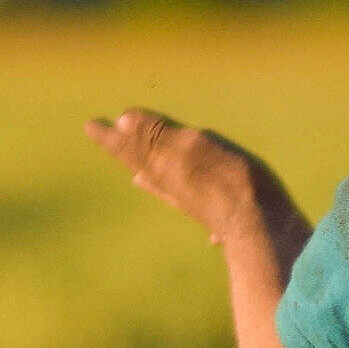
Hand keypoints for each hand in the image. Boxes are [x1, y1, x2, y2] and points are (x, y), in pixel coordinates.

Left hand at [83, 109, 278, 240]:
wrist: (258, 227)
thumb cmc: (226, 181)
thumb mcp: (190, 147)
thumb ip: (157, 135)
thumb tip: (122, 120)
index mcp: (161, 167)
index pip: (128, 146)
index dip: (110, 136)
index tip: (90, 125)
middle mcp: (171, 186)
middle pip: (140, 165)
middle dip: (124, 151)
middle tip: (105, 139)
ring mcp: (193, 202)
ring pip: (161, 185)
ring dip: (147, 175)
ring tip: (136, 175)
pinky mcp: (215, 213)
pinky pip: (188, 201)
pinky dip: (181, 197)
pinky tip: (185, 201)